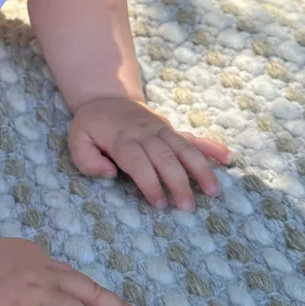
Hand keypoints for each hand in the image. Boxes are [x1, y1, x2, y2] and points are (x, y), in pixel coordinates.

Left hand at [68, 97, 232, 211]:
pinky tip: (228, 157)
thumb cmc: (91, 126)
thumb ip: (87, 159)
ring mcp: (161, 129)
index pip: (138, 162)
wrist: (106, 97)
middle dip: (178, 182)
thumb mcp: (77, 140)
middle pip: (165, 157)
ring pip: (184, 148)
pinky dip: (211, 146)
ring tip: (214, 191)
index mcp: (122, 139)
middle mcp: (145, 133)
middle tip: (188, 208)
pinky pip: (193, 137)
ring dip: (200, 168)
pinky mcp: (171, 129)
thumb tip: (109, 172)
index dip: (149, 182)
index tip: (160, 203)